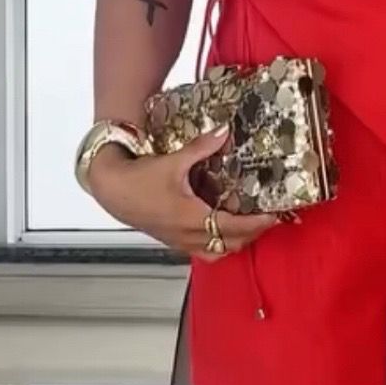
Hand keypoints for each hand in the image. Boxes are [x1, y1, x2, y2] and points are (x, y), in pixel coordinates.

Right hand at [87, 125, 280, 257]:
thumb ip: (201, 148)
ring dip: (234, 242)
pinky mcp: (172, 240)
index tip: (274, 217)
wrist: (111, 189)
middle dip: (251, 234)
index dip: (257, 224)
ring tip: (246, 226)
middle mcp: (188, 235)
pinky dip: (217, 243)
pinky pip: (202, 251)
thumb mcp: (173, 161)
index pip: (234, 228)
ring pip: (217, 252)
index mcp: (192, 218)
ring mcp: (179, 241)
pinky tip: (219, 228)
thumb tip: (223, 132)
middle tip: (265, 220)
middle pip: (230, 245)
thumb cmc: (137, 179)